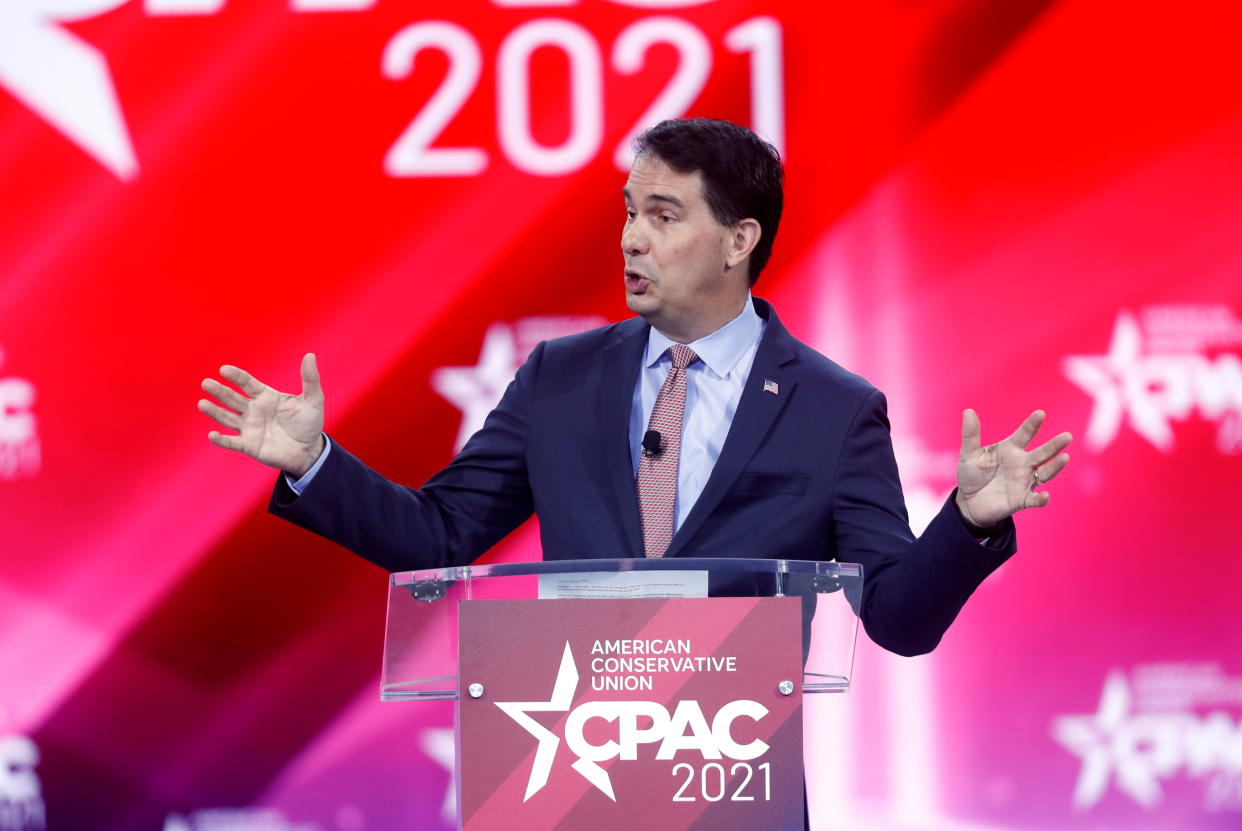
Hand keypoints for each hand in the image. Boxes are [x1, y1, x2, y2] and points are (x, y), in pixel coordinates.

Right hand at [198, 353, 325, 476]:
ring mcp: (249, 427)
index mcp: (265, 396)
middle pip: (232, 398)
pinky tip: (212, 435)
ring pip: (227, 417)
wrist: (310, 450)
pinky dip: (222, 440)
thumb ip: (310, 379)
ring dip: (214, 412)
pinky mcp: (249, 445)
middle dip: (219, 391)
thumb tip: (310, 355)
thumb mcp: (314, 400)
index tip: (224, 369)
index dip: (236, 376)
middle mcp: (253, 410)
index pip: (246, 383)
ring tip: (202, 404)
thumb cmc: (310, 423)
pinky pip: (232, 442)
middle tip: (206, 383)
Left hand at [955, 409, 1071, 527]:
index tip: (1040, 413)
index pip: (1024, 434)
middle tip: (1067, 436)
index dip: (1032, 424)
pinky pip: (1035, 499)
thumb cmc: (971, 474)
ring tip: (1065, 458)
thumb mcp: (969, 454)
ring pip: (1045, 473)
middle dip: (1054, 445)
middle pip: (1042, 453)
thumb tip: (968, 411)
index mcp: (1010, 449)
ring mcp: (1024, 481)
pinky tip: (1045, 496)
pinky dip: (1041, 499)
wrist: (968, 502)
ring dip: (1055, 466)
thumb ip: (970, 434)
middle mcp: (1022, 463)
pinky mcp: (1022, 500)